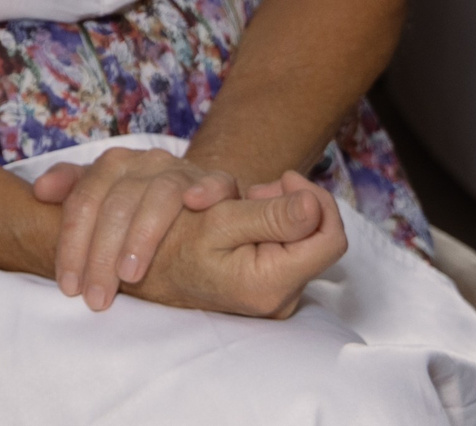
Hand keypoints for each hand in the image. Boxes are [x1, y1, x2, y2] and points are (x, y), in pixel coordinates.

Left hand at [32, 147, 241, 309]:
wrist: (191, 194)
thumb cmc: (136, 206)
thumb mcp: (101, 197)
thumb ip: (70, 190)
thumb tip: (41, 192)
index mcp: (113, 165)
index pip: (84, 202)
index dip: (72, 245)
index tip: (68, 286)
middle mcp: (146, 163)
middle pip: (116, 205)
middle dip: (101, 255)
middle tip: (96, 297)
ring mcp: (183, 171)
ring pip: (159, 196)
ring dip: (143, 235)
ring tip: (130, 275)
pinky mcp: (220, 183)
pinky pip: (217, 183)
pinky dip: (208, 190)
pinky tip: (196, 203)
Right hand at [121, 172, 347, 318]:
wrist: (145, 272)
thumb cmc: (172, 245)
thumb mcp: (216, 221)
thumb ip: (270, 217)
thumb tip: (314, 207)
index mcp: (270, 283)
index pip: (330, 240)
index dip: (316, 201)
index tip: (285, 178)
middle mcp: (280, 297)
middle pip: (318, 239)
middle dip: (290, 206)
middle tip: (254, 192)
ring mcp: (276, 295)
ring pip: (303, 242)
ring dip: (278, 213)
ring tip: (241, 205)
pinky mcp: (269, 288)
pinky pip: (289, 250)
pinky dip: (270, 227)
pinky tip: (242, 220)